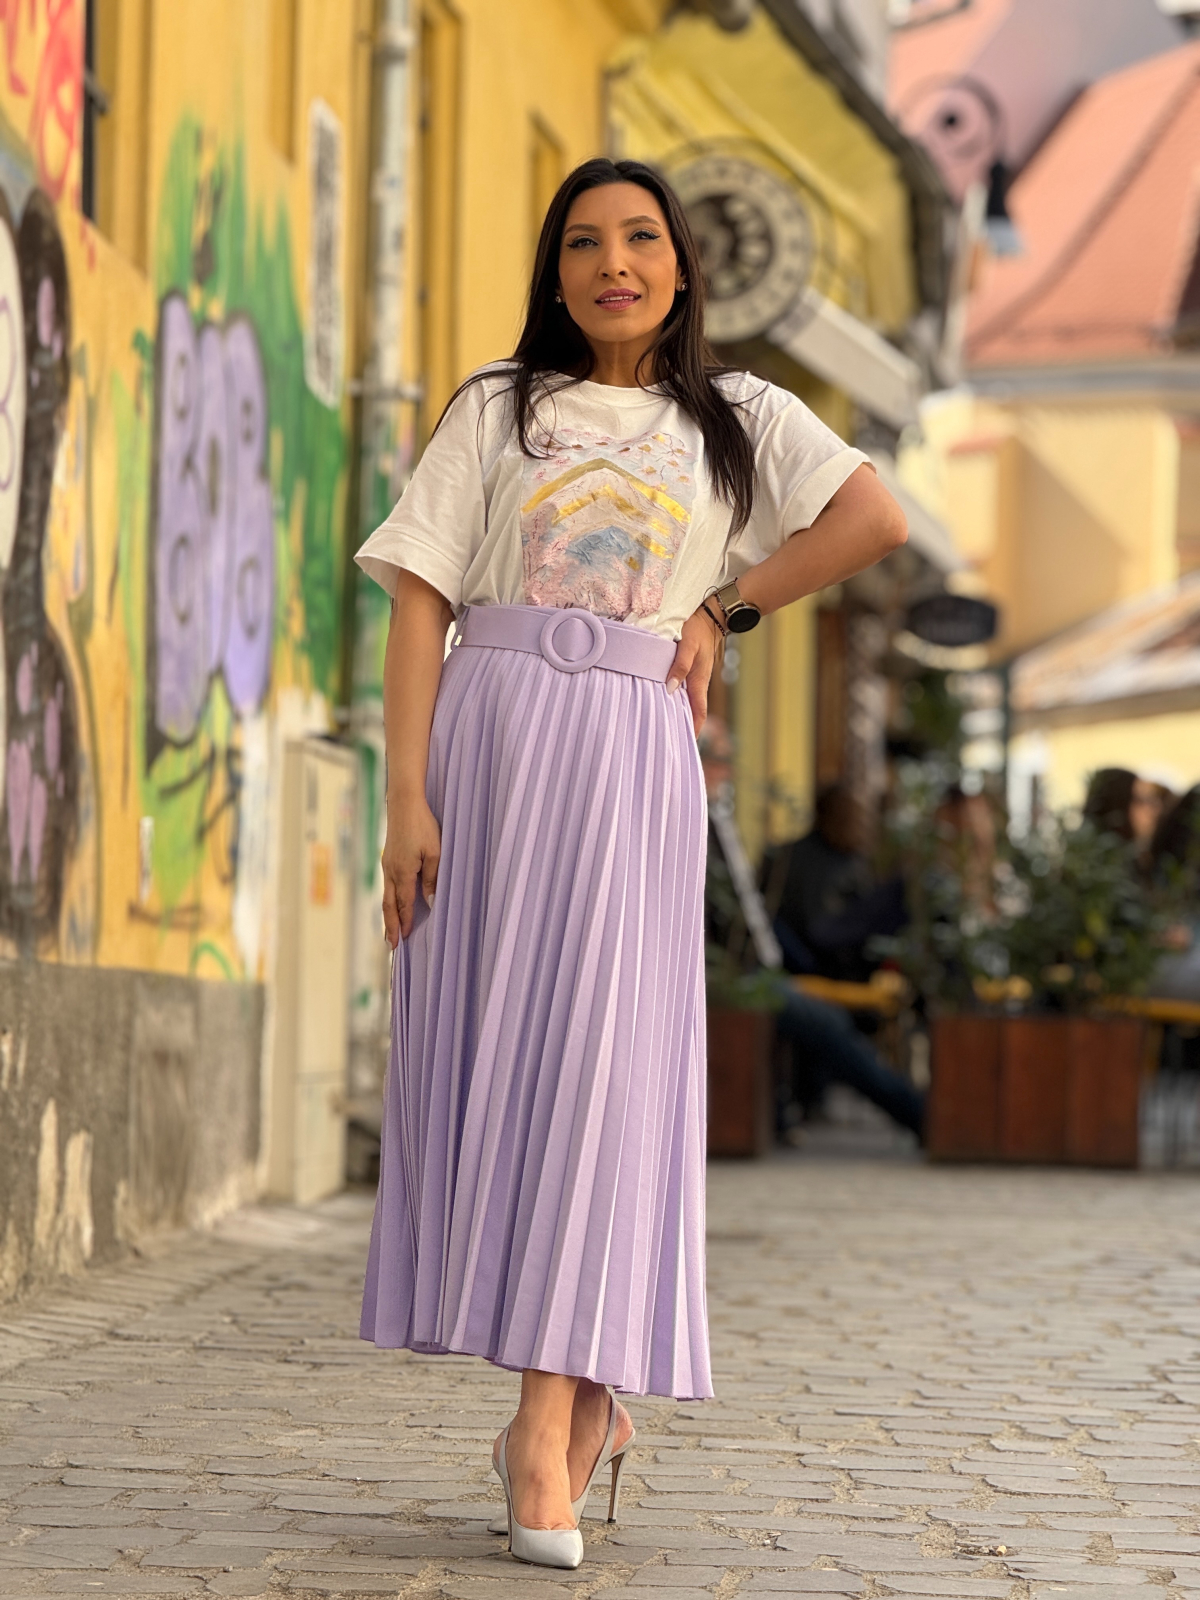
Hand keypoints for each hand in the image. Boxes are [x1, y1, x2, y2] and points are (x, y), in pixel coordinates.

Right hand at [381, 794, 441, 946]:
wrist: (404, 803)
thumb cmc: (422, 826)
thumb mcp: (434, 853)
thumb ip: (431, 878)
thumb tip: (430, 902)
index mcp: (402, 873)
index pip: (403, 905)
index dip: (404, 923)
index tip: (404, 940)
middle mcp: (390, 872)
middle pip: (389, 906)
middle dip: (390, 926)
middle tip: (391, 946)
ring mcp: (387, 865)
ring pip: (386, 896)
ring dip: (388, 915)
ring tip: (389, 931)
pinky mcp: (388, 858)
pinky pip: (387, 886)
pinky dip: (388, 901)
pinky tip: (392, 904)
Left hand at [666, 604, 720, 735]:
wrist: (709, 615)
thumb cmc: (697, 629)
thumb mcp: (688, 645)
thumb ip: (680, 666)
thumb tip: (670, 689)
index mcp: (699, 680)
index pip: (698, 712)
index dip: (693, 728)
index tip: (685, 743)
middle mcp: (697, 682)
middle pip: (692, 710)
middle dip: (683, 725)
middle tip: (669, 739)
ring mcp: (694, 677)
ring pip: (686, 701)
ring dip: (677, 712)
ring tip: (662, 724)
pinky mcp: (688, 670)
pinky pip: (682, 690)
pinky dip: (675, 699)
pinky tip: (663, 701)